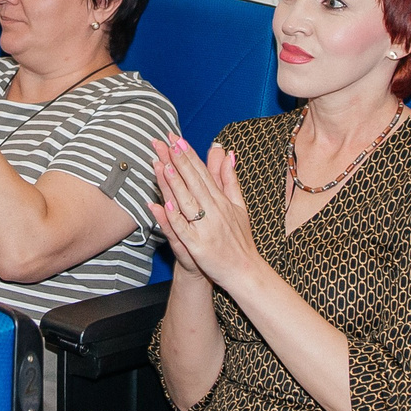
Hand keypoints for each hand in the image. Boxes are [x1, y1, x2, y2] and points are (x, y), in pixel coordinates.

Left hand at [151, 135, 260, 289]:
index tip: (177, 139)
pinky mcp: (199, 247)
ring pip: (188, 202)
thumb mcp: (239, 206)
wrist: (245, 271)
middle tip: (167, 142)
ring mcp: (207, 229)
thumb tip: (227, 154)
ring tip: (165, 165)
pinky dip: (176, 217)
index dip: (189, 156)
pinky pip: (185, 230)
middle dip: (180, 161)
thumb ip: (229, 180)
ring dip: (176, 184)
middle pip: (194, 182)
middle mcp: (215, 212)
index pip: (203, 174)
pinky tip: (166, 204)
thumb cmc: (240, 239)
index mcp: (222, 201)